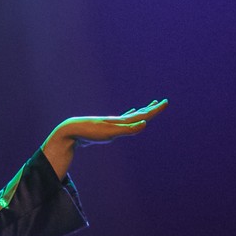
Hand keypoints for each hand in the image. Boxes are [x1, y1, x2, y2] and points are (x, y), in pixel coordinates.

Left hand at [42, 99, 165, 177]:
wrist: (70, 131)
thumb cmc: (90, 133)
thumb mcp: (110, 133)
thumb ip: (128, 130)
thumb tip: (145, 123)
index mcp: (120, 121)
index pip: (142, 115)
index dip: (154, 110)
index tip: (165, 102)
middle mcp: (117, 121)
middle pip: (137, 114)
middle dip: (150, 109)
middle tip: (161, 102)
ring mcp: (111, 124)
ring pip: (130, 117)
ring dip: (140, 112)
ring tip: (147, 107)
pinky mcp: (105, 128)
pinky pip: (121, 122)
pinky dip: (127, 118)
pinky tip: (127, 116)